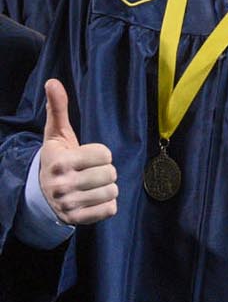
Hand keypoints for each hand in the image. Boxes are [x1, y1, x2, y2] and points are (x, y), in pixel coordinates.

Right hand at [38, 79, 117, 226]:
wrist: (41, 193)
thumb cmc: (57, 158)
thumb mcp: (56, 135)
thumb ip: (57, 109)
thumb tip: (52, 81)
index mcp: (61, 162)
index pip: (105, 155)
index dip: (101, 154)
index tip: (87, 157)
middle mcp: (62, 184)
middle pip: (110, 173)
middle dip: (105, 171)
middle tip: (89, 172)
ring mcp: (68, 204)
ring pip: (112, 191)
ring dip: (107, 188)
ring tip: (91, 186)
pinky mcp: (76, 219)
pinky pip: (110, 209)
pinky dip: (107, 205)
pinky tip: (92, 199)